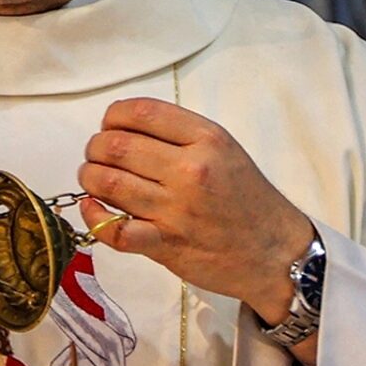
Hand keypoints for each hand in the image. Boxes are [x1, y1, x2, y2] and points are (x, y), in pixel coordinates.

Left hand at [79, 98, 313, 324]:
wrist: (276, 252)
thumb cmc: (247, 199)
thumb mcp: (224, 149)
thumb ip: (178, 135)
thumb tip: (123, 128)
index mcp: (205, 139)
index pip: (139, 113)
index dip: (112, 117)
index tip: (109, 127)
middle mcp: (190, 170)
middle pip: (115, 146)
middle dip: (95, 148)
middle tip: (97, 156)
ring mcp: (175, 209)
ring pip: (107, 183)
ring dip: (89, 178)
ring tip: (94, 179)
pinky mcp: (165, 244)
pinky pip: (113, 229)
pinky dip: (94, 216)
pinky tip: (93, 208)